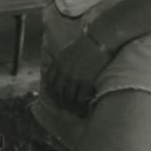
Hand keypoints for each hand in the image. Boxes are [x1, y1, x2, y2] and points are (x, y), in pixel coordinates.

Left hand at [42, 0, 123, 114]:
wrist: (100, 39)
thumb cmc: (87, 42)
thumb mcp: (68, 50)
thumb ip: (63, 61)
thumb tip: (62, 69)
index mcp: (58, 62)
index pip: (50, 81)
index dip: (52, 91)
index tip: (56, 97)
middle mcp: (63, 71)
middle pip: (58, 92)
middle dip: (61, 102)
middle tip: (67, 108)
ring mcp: (74, 77)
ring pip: (68, 98)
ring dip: (72, 106)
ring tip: (76, 112)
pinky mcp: (86, 81)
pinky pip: (80, 99)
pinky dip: (81, 106)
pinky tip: (84, 109)